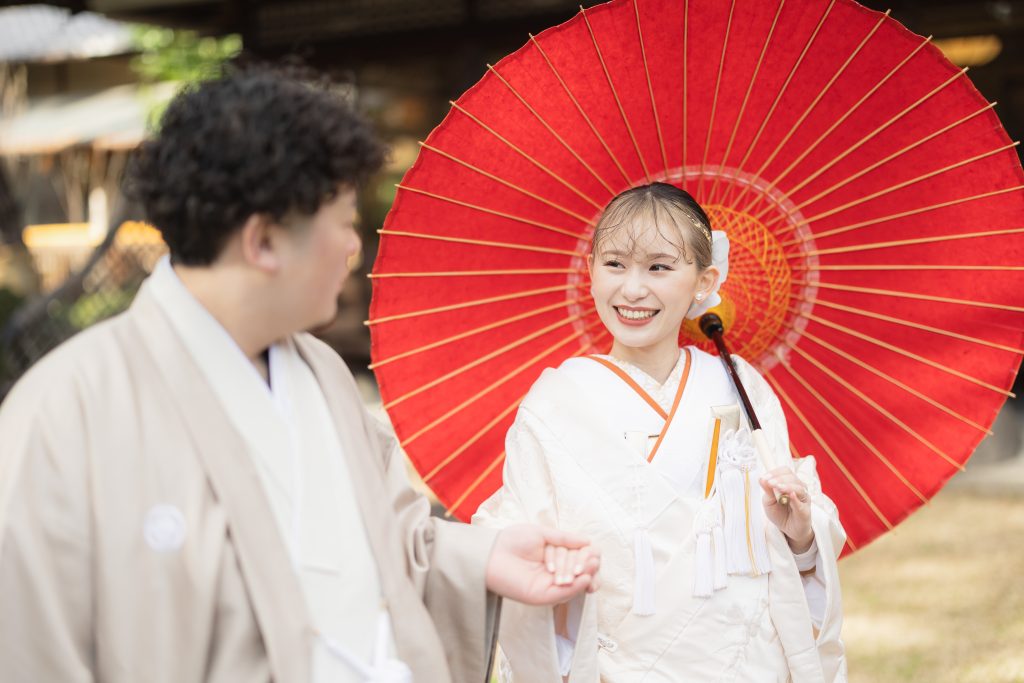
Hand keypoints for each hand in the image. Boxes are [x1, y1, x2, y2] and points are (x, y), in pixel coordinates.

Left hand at [485, 524, 600, 605]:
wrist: (492, 553)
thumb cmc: (512, 541)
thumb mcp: (542, 533)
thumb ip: (565, 539)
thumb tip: (588, 541)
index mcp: (557, 556)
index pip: (583, 557)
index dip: (591, 556)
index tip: (591, 554)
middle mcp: (557, 571)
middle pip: (584, 569)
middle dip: (585, 563)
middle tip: (584, 562)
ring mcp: (551, 584)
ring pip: (578, 581)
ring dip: (581, 572)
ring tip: (576, 569)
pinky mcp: (545, 596)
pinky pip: (566, 594)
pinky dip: (579, 586)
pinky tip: (583, 577)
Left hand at [759, 467, 812, 552]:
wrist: (788, 529)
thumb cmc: (779, 512)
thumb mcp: (769, 501)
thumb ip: (767, 490)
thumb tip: (761, 478)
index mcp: (789, 483)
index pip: (785, 471)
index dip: (775, 472)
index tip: (764, 477)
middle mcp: (799, 488)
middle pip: (792, 477)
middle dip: (780, 479)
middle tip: (769, 482)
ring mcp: (803, 499)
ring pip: (799, 488)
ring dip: (787, 486)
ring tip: (777, 487)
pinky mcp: (805, 511)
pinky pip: (801, 504)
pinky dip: (795, 499)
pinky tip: (790, 496)